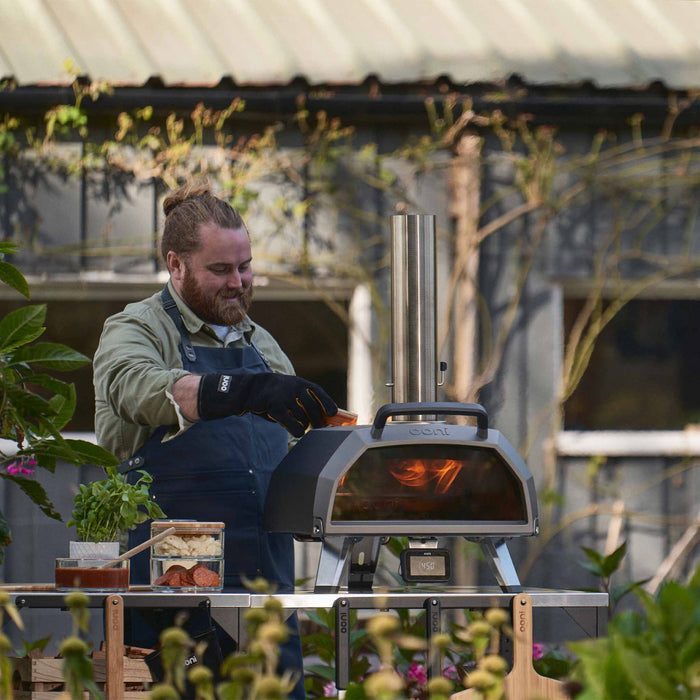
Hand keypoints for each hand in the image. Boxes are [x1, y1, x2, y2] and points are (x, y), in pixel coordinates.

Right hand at [198, 372, 337, 436]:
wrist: (251, 389)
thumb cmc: (277, 393)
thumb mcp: (292, 390)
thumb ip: (306, 399)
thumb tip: (325, 416)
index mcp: (300, 383)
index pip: (318, 392)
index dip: (327, 403)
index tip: (333, 413)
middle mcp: (294, 388)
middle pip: (313, 410)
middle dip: (318, 421)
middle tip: (319, 428)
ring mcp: (285, 398)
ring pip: (303, 419)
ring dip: (303, 425)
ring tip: (297, 424)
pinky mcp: (276, 408)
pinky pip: (293, 424)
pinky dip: (297, 430)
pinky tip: (296, 431)